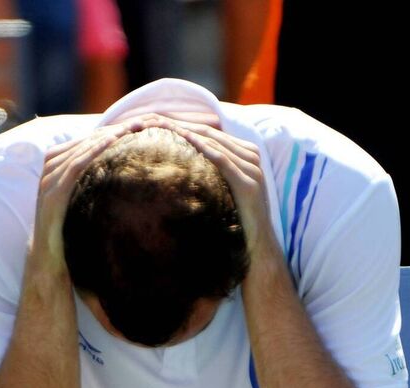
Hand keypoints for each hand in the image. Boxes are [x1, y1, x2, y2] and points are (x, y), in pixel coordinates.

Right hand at [30, 119, 143, 272]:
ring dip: (108, 137)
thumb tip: (123, 175)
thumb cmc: (71, 229)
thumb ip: (94, 183)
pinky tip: (112, 143)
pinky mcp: (51, 191)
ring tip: (132, 128)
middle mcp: (50, 166)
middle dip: (115, 130)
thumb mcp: (84, 200)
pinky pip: (74, 165)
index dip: (114, 131)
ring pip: (82, 148)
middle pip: (87, 140)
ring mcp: (49, 177)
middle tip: (142, 121)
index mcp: (57, 163)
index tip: (140, 125)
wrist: (49, 258)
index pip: (89, 140)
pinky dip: (93, 152)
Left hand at [135, 116, 278, 261]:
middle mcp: (251, 155)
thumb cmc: (236, 223)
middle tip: (152, 118)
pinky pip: (222, 159)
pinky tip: (182, 138)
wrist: (257, 248)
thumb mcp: (223, 192)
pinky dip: (202, 146)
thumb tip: (183, 168)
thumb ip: (212, 175)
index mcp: (246, 154)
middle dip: (180, 123)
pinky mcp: (249, 182)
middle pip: (210, 131)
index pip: (211, 131)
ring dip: (185, 130)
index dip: (184, 123)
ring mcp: (252, 168)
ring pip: (214, 140)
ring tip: (160, 124)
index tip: (158, 120)